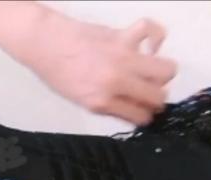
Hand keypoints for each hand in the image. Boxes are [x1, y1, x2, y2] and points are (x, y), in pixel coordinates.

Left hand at [25, 15, 178, 125]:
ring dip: (162, 74)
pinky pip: (153, 31)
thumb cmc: (57, 73)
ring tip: (150, 73)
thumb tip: (133, 111)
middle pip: (158, 96)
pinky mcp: (123, 36)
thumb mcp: (79, 100)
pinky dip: (157, 37)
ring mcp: (123, 58)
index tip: (145, 112)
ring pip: (166, 69)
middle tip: (149, 94)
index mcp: (101, 102)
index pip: (140, 117)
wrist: (44, 43)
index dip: (146, 116)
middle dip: (157, 99)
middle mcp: (116, 82)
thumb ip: (107, 107)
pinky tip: (149, 46)